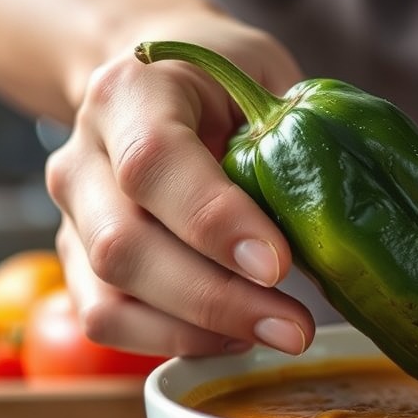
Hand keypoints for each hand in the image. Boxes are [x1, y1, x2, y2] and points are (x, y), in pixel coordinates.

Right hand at [45, 11, 315, 357]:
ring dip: (197, 333)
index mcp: (129, 93)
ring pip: (109, 297)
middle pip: (123, 246)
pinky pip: (106, 321)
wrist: (149, 82)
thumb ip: (290, 132)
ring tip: (275, 335)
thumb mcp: (262, 75)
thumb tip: (344, 219)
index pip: (154, 162)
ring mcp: (73, 215)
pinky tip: (232, 337)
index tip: (278, 265)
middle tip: (294, 327)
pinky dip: (171, 342)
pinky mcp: (76, 261)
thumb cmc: (218, 80)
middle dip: (216, 300)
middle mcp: (82, 156)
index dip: (214, 221)